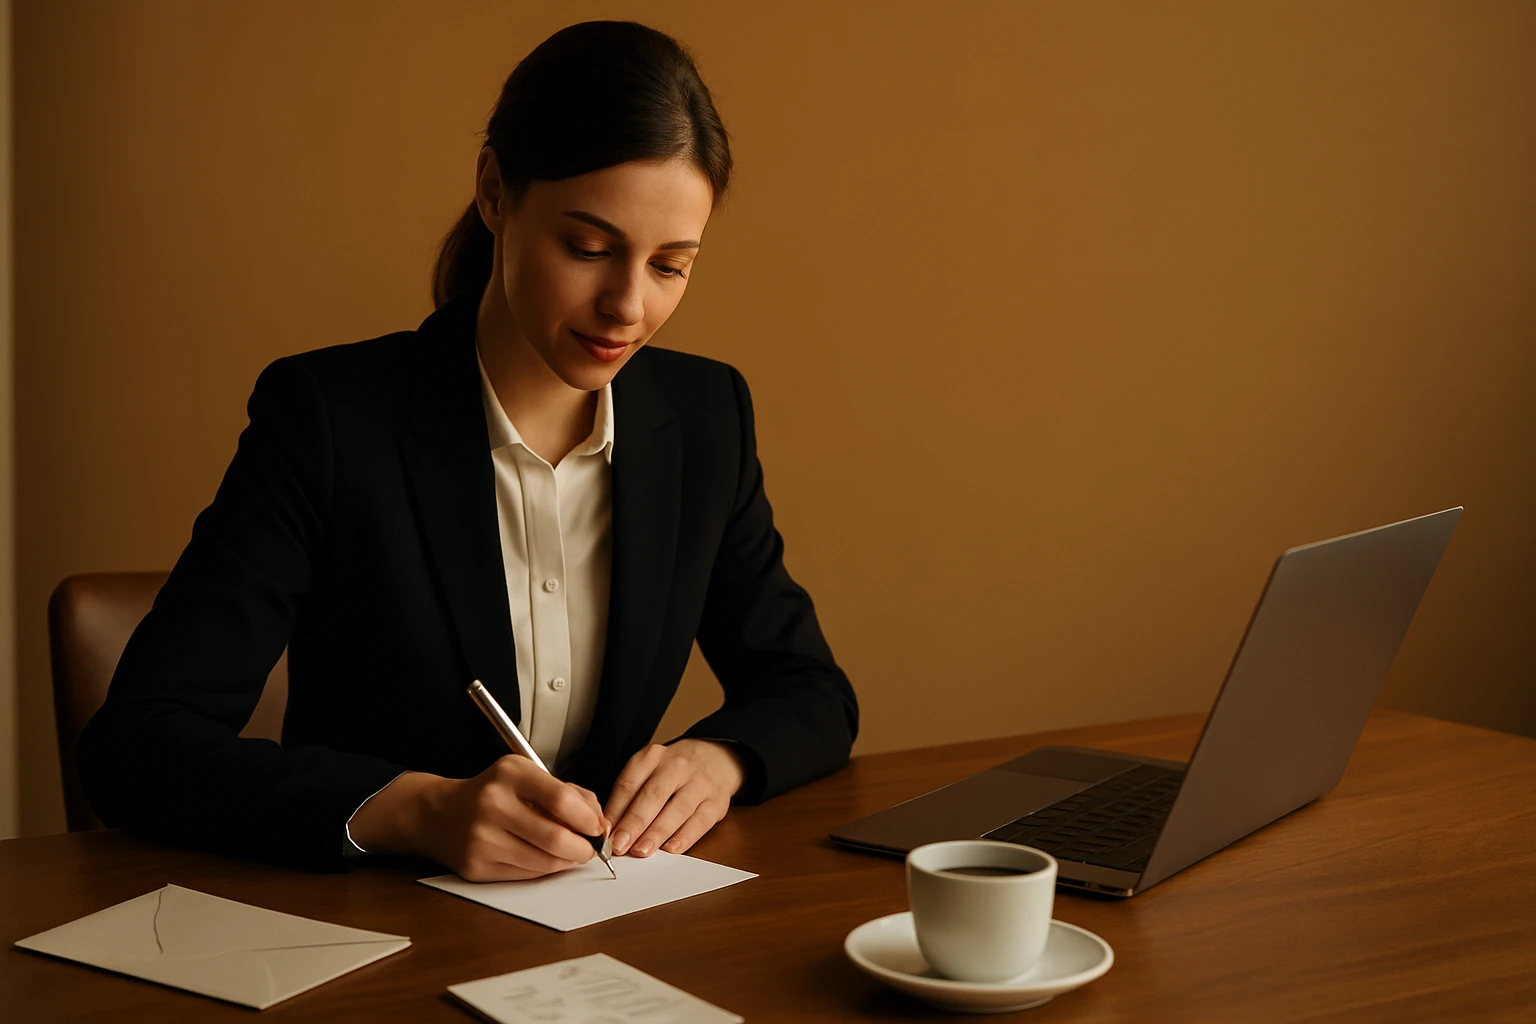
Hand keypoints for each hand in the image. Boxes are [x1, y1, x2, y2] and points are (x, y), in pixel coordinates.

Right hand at [348, 757, 608, 881]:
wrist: (440, 814)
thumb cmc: (494, 793)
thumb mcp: (528, 776)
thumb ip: (570, 793)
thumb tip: (600, 824)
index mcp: (511, 774)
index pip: (561, 799)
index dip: (588, 819)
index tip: (598, 828)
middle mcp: (493, 804)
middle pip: (555, 837)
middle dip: (582, 848)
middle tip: (589, 849)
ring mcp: (482, 838)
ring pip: (544, 862)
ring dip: (566, 862)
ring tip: (569, 853)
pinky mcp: (476, 867)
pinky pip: (526, 875)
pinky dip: (543, 870)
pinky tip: (543, 859)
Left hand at [603, 739, 744, 857]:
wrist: (715, 758)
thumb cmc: (673, 772)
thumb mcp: (649, 771)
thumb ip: (630, 797)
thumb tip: (612, 830)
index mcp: (652, 757)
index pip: (629, 783)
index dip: (615, 810)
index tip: (605, 833)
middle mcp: (677, 766)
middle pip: (652, 796)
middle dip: (634, 823)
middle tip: (619, 845)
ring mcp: (699, 783)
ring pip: (677, 809)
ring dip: (657, 833)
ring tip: (641, 850)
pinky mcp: (717, 801)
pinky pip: (700, 821)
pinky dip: (685, 837)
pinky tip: (671, 849)